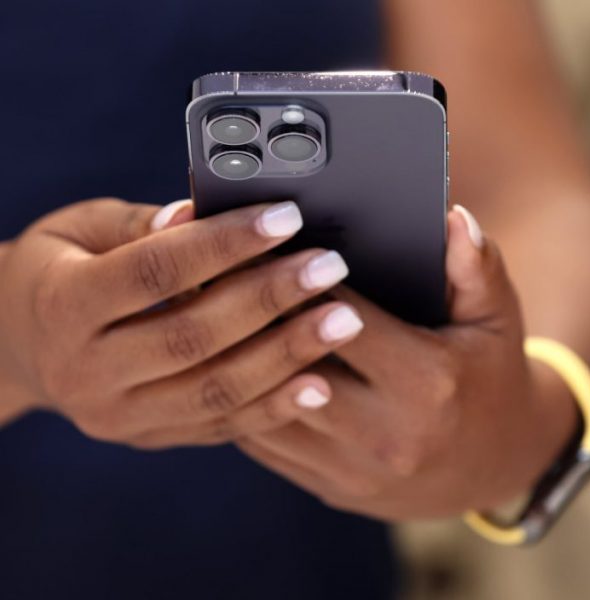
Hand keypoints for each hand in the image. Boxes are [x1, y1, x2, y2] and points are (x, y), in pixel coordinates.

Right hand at [0, 198, 363, 446]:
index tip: (286, 217)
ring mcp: (119, 416)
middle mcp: (87, 371)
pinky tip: (320, 383)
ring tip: (343, 320)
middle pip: (193, 337)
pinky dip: (273, 406)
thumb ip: (137, 226)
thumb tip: (197, 213)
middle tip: (329, 267)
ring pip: (214, 390)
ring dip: (286, 355)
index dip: (223, 243)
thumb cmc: (57, 271)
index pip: (154, 272)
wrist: (22, 346)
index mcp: (63, 306)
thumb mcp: (77, 231)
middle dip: (269, 299)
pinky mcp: (150, 436)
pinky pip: (219, 426)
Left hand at [236, 206, 578, 516]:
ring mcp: (352, 469)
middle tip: (217, 274)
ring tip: (206, 315)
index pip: (343, 320)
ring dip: (234, 361)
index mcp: (425, 382)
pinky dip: (240, 402)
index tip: (266, 247)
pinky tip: (223, 365)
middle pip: (293, 366)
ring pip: (266, 409)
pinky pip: (266, 444)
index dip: (300, 280)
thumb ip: (476, 268)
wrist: (493, 468)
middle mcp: (384, 433)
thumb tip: (451, 218)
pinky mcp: (329, 486)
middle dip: (255, 317)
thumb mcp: (496, 320)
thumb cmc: (490, 379)